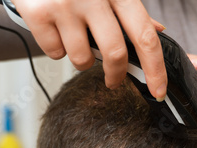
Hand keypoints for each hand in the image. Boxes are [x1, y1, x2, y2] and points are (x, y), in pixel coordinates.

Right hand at [12, 0, 167, 99]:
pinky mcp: (38, 13)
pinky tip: (53, 27)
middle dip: (116, 75)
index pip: (145, 36)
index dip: (155, 68)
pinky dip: (55, 47)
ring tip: (73, 36)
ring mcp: (65, 5)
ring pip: (81, 59)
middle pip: (115, 53)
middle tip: (113, 80)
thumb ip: (127, 8)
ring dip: (80, 57)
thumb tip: (156, 30)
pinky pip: (55, 53)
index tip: (158, 91)